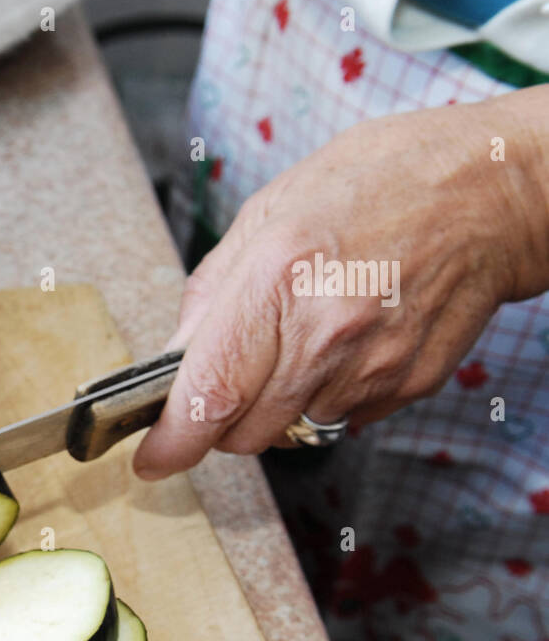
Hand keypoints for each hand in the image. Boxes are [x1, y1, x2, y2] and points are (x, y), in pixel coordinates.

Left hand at [133, 86, 548, 479]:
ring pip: (291, 432)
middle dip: (221, 419)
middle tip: (231, 375)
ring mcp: (373, 366)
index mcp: (278, 279)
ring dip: (276, 407)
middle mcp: (326, 333)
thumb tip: (175, 359)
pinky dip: (325, 396)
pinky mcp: (407, 384)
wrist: (488, 190)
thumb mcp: (267, 212)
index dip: (172, 441)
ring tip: (299, 341)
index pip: (209, 394)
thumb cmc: (376, 182)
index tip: (153, 458)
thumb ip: (211, 294)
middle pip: (244, 432)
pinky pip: (340, 418)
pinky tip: (342, 344)